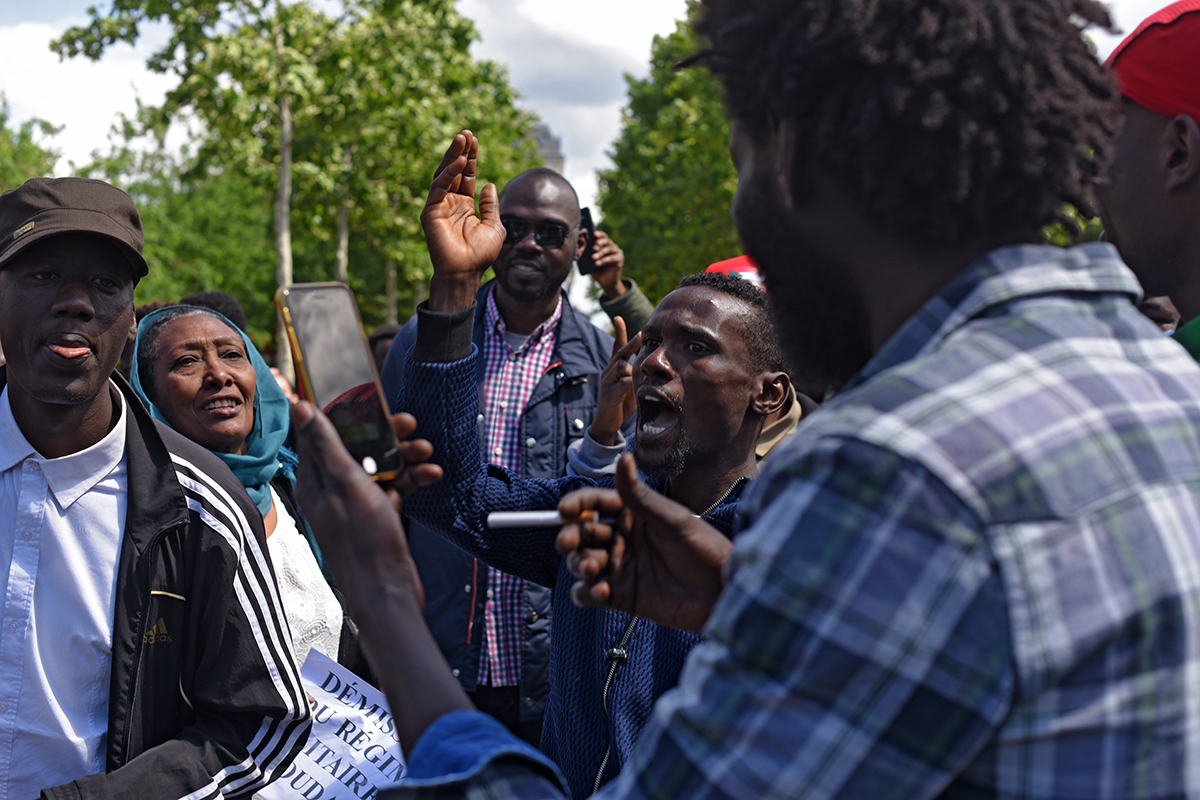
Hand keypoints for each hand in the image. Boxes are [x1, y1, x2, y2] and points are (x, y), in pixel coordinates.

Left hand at [289, 402, 440, 612]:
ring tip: (426, 452)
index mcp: (315, 480)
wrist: (387, 590)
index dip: (350, 415)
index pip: (324, 433)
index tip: (375, 404)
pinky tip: (430, 475)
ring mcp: (355, 504)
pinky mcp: (376, 516)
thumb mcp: (346, 483)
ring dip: (405, 456)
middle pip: (358, 447)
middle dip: (386, 434)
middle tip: (409, 424)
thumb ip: (326, 444)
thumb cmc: (363, 541)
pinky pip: (394, 487)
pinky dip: (411, 479)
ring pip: (380, 466)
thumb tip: (299, 406)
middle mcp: (332, 490)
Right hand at [420, 130, 505, 311]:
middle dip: (461, 152)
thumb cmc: (480, 255)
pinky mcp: (431, 212)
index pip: (466, 176)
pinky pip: (439, 187)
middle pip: (455, 171)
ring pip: (444, 175)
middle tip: (467, 133)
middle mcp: (450, 203)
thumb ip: (491, 205)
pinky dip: (449, 174)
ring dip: (453, 156)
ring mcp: (439, 206)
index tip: (475, 141)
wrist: (466, 272)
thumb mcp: (494, 226)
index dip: (471, 158)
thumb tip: (489, 184)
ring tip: (462, 139)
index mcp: (464, 205)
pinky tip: (459, 162)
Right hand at [555, 454, 732, 631]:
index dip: (577, 505)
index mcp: (634, 515)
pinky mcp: (621, 597)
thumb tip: (624, 457)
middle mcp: (623, 539)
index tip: (564, 510)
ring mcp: (620, 568)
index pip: (595, 504)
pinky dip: (587, 593)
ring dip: (579, 564)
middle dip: (571, 536)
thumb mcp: (673, 520)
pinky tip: (601, 592)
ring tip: (592, 569)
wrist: (722, 593)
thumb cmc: (706, 551)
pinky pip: (590, 594)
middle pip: (583, 534)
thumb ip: (641, 496)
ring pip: (582, 563)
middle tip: (569, 542)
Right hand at [588, 316, 638, 445]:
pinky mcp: (609, 394)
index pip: (616, 347)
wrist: (608, 423)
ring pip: (620, 366)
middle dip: (630, 343)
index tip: (618, 317)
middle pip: (619, 352)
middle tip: (640, 335)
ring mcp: (607, 382)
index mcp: (614, 369)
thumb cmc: (622, 403)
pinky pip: (621, 383)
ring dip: (632, 369)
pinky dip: (630, 383)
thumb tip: (654, 367)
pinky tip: (635, 387)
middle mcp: (608, 372)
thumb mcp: (631, 387)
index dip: (619, 332)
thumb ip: (638, 376)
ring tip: (639, 378)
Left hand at [589, 230, 625, 297]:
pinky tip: (597, 263)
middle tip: (593, 247)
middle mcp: (613, 246)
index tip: (594, 234)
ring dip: (601, 253)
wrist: (605, 281)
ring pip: (609, 249)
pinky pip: (612, 258)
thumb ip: (589, 254)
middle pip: (607, 241)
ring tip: (593, 257)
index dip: (599, 234)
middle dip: (600, 243)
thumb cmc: (597, 269)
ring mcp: (617, 252)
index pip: (603, 236)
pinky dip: (604, 260)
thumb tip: (583, 248)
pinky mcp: (620, 259)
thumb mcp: (591, 261)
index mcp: (605, 244)